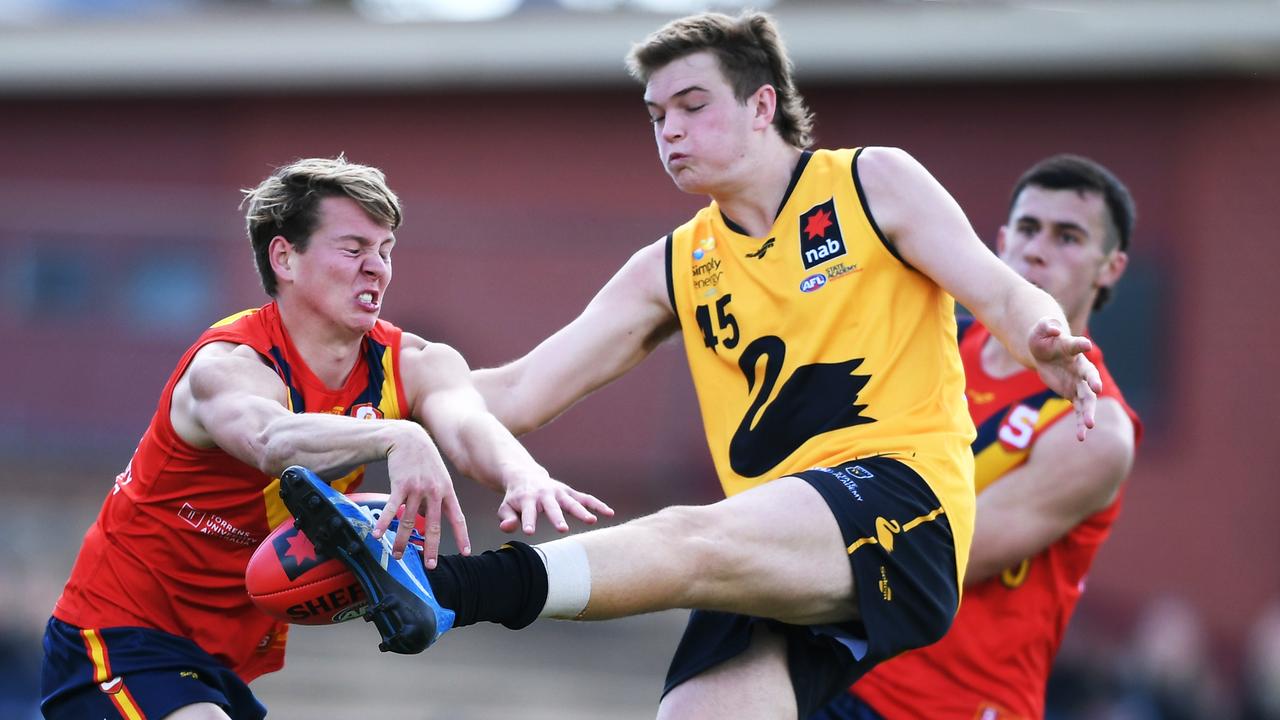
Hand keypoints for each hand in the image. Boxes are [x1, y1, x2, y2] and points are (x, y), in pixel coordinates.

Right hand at [373, 424, 469, 568]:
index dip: (462, 536)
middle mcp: (434, 492)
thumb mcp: (439, 477)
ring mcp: (417, 489)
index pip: (457, 518)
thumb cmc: (425, 461)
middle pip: (433, 526)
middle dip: (431, 548)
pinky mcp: (400, 485)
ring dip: (402, 541)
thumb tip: (431, 520)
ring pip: (409, 521)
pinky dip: (383, 523)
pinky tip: (377, 535)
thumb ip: (437, 499)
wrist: (410, 439)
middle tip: (430, 566)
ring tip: (397, 556)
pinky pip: (391, 508)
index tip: (467, 552)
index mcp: (447, 492)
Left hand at [496, 466, 614, 535]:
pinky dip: (597, 505)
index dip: (528, 521)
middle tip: (563, 530)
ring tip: (592, 521)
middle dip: (558, 518)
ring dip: (582, 511)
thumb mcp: (505, 507)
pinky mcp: (569, 492)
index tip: (530, 532)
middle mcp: (545, 494)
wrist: (525, 476)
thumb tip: (509, 528)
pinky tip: (609, 513)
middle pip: (552, 507)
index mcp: (527, 498)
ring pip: (572, 502)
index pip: (527, 512)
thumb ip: (506, 518)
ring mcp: (559, 493)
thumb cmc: (515, 497)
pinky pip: (586, 498)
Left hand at [1029, 317, 1102, 440]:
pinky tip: (1081, 437)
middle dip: (1092, 383)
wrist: (1044, 351)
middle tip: (1095, 389)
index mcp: (1072, 349)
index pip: (1077, 346)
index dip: (1080, 345)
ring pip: (1087, 399)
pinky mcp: (1072, 394)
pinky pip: (1078, 411)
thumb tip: (1054, 328)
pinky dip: (1080, 423)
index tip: (1086, 345)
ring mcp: (1078, 382)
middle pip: (1089, 377)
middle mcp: (1080, 367)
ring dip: (1088, 411)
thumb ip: (1047, 326)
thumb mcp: (1040, 329)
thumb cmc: (1043, 338)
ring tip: (1089, 425)